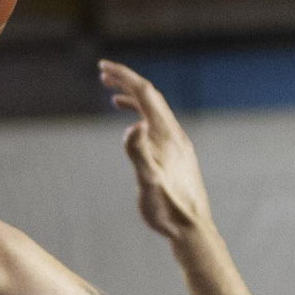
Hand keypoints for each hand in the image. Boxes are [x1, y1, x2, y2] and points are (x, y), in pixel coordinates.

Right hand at [100, 60, 212, 239]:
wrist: (191, 228)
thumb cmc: (166, 208)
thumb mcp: (148, 181)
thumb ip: (139, 152)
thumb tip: (134, 124)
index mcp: (165, 133)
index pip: (144, 93)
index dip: (124, 76)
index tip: (103, 66)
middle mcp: (174, 134)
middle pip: (150, 97)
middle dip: (127, 81)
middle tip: (103, 73)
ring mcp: (177, 144)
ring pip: (154, 111)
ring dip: (133, 98)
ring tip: (113, 96)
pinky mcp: (177, 155)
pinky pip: (158, 126)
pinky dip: (142, 117)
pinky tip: (133, 128)